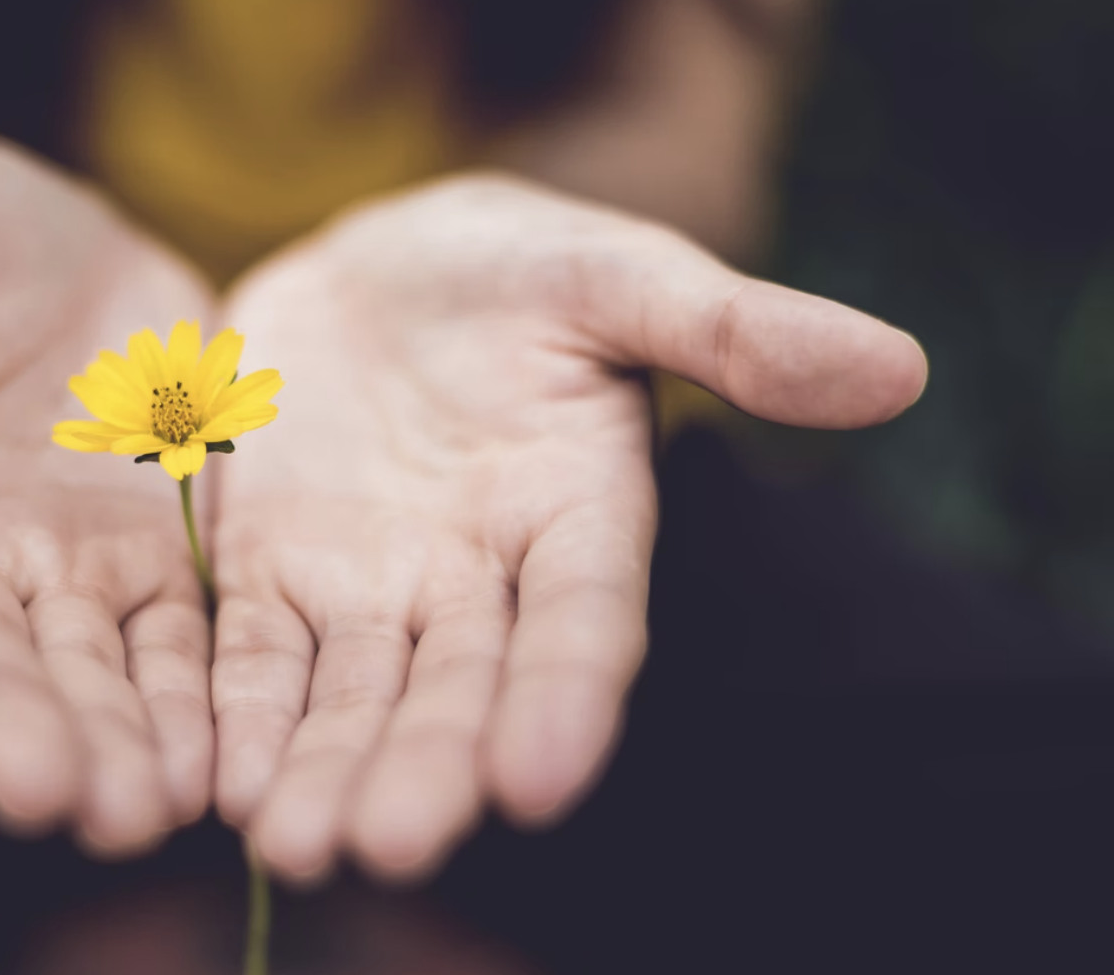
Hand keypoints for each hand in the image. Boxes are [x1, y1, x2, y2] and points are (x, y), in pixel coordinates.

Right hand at [0, 138, 216, 854]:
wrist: (57, 248)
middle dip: (11, 728)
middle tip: (51, 797)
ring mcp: (57, 568)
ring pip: (81, 671)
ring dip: (109, 744)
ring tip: (141, 811)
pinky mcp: (150, 562)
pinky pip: (173, 643)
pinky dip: (190, 703)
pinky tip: (215, 767)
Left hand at [211, 174, 926, 881]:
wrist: (376, 269)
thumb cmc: (514, 269)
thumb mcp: (614, 274)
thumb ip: (732, 327)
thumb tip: (898, 368)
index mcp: (577, 514)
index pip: (584, 621)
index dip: (566, 696)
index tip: (540, 779)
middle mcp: (477, 579)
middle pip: (457, 687)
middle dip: (426, 766)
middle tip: (389, 843)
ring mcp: (370, 587)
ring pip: (351, 695)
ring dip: (324, 769)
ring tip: (294, 844)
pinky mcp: (270, 574)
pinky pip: (251, 656)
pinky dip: (237, 715)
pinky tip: (215, 780)